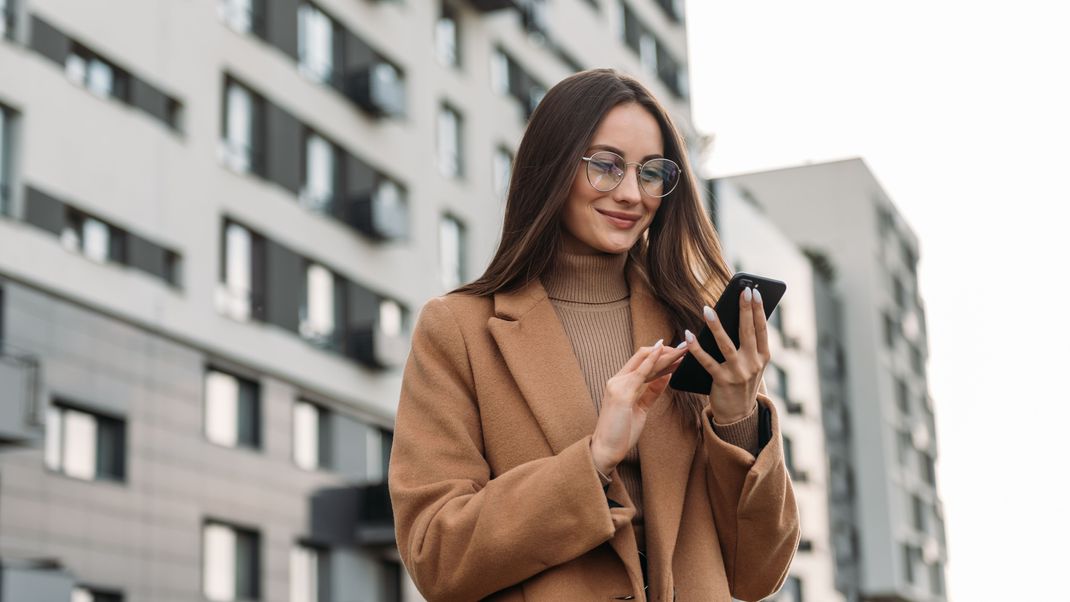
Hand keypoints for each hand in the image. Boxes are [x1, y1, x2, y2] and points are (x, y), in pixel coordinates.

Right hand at [590, 340, 687, 474]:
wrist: (606, 449)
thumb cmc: (622, 432)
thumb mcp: (640, 409)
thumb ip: (651, 392)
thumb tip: (665, 376)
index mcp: (621, 384)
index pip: (641, 363)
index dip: (660, 356)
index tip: (678, 354)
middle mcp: (617, 380)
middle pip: (643, 357)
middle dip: (666, 351)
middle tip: (685, 347)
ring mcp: (618, 385)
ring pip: (644, 361)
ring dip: (665, 354)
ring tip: (683, 349)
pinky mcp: (621, 393)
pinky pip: (640, 372)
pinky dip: (652, 360)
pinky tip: (663, 351)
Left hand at [682, 286, 769, 423]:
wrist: (738, 416)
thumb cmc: (742, 383)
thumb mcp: (752, 365)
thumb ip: (749, 345)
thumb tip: (737, 317)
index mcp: (763, 357)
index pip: (761, 329)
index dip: (758, 309)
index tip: (754, 291)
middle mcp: (753, 364)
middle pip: (747, 331)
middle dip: (744, 309)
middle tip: (741, 290)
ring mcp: (738, 373)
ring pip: (725, 344)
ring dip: (716, 325)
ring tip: (707, 308)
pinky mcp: (722, 381)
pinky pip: (706, 361)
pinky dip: (696, 348)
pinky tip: (688, 334)